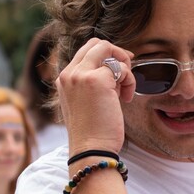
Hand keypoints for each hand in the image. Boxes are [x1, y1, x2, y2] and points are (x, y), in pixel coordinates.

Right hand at [57, 38, 135, 155]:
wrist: (91, 150)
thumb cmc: (92, 132)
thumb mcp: (86, 102)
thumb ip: (93, 83)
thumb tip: (114, 68)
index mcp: (64, 79)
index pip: (86, 52)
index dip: (107, 55)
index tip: (121, 67)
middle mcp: (69, 74)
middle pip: (96, 43)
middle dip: (117, 54)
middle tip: (127, 72)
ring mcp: (81, 75)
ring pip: (107, 49)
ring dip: (124, 67)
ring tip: (124, 90)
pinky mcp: (97, 80)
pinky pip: (121, 68)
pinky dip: (129, 80)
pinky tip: (125, 98)